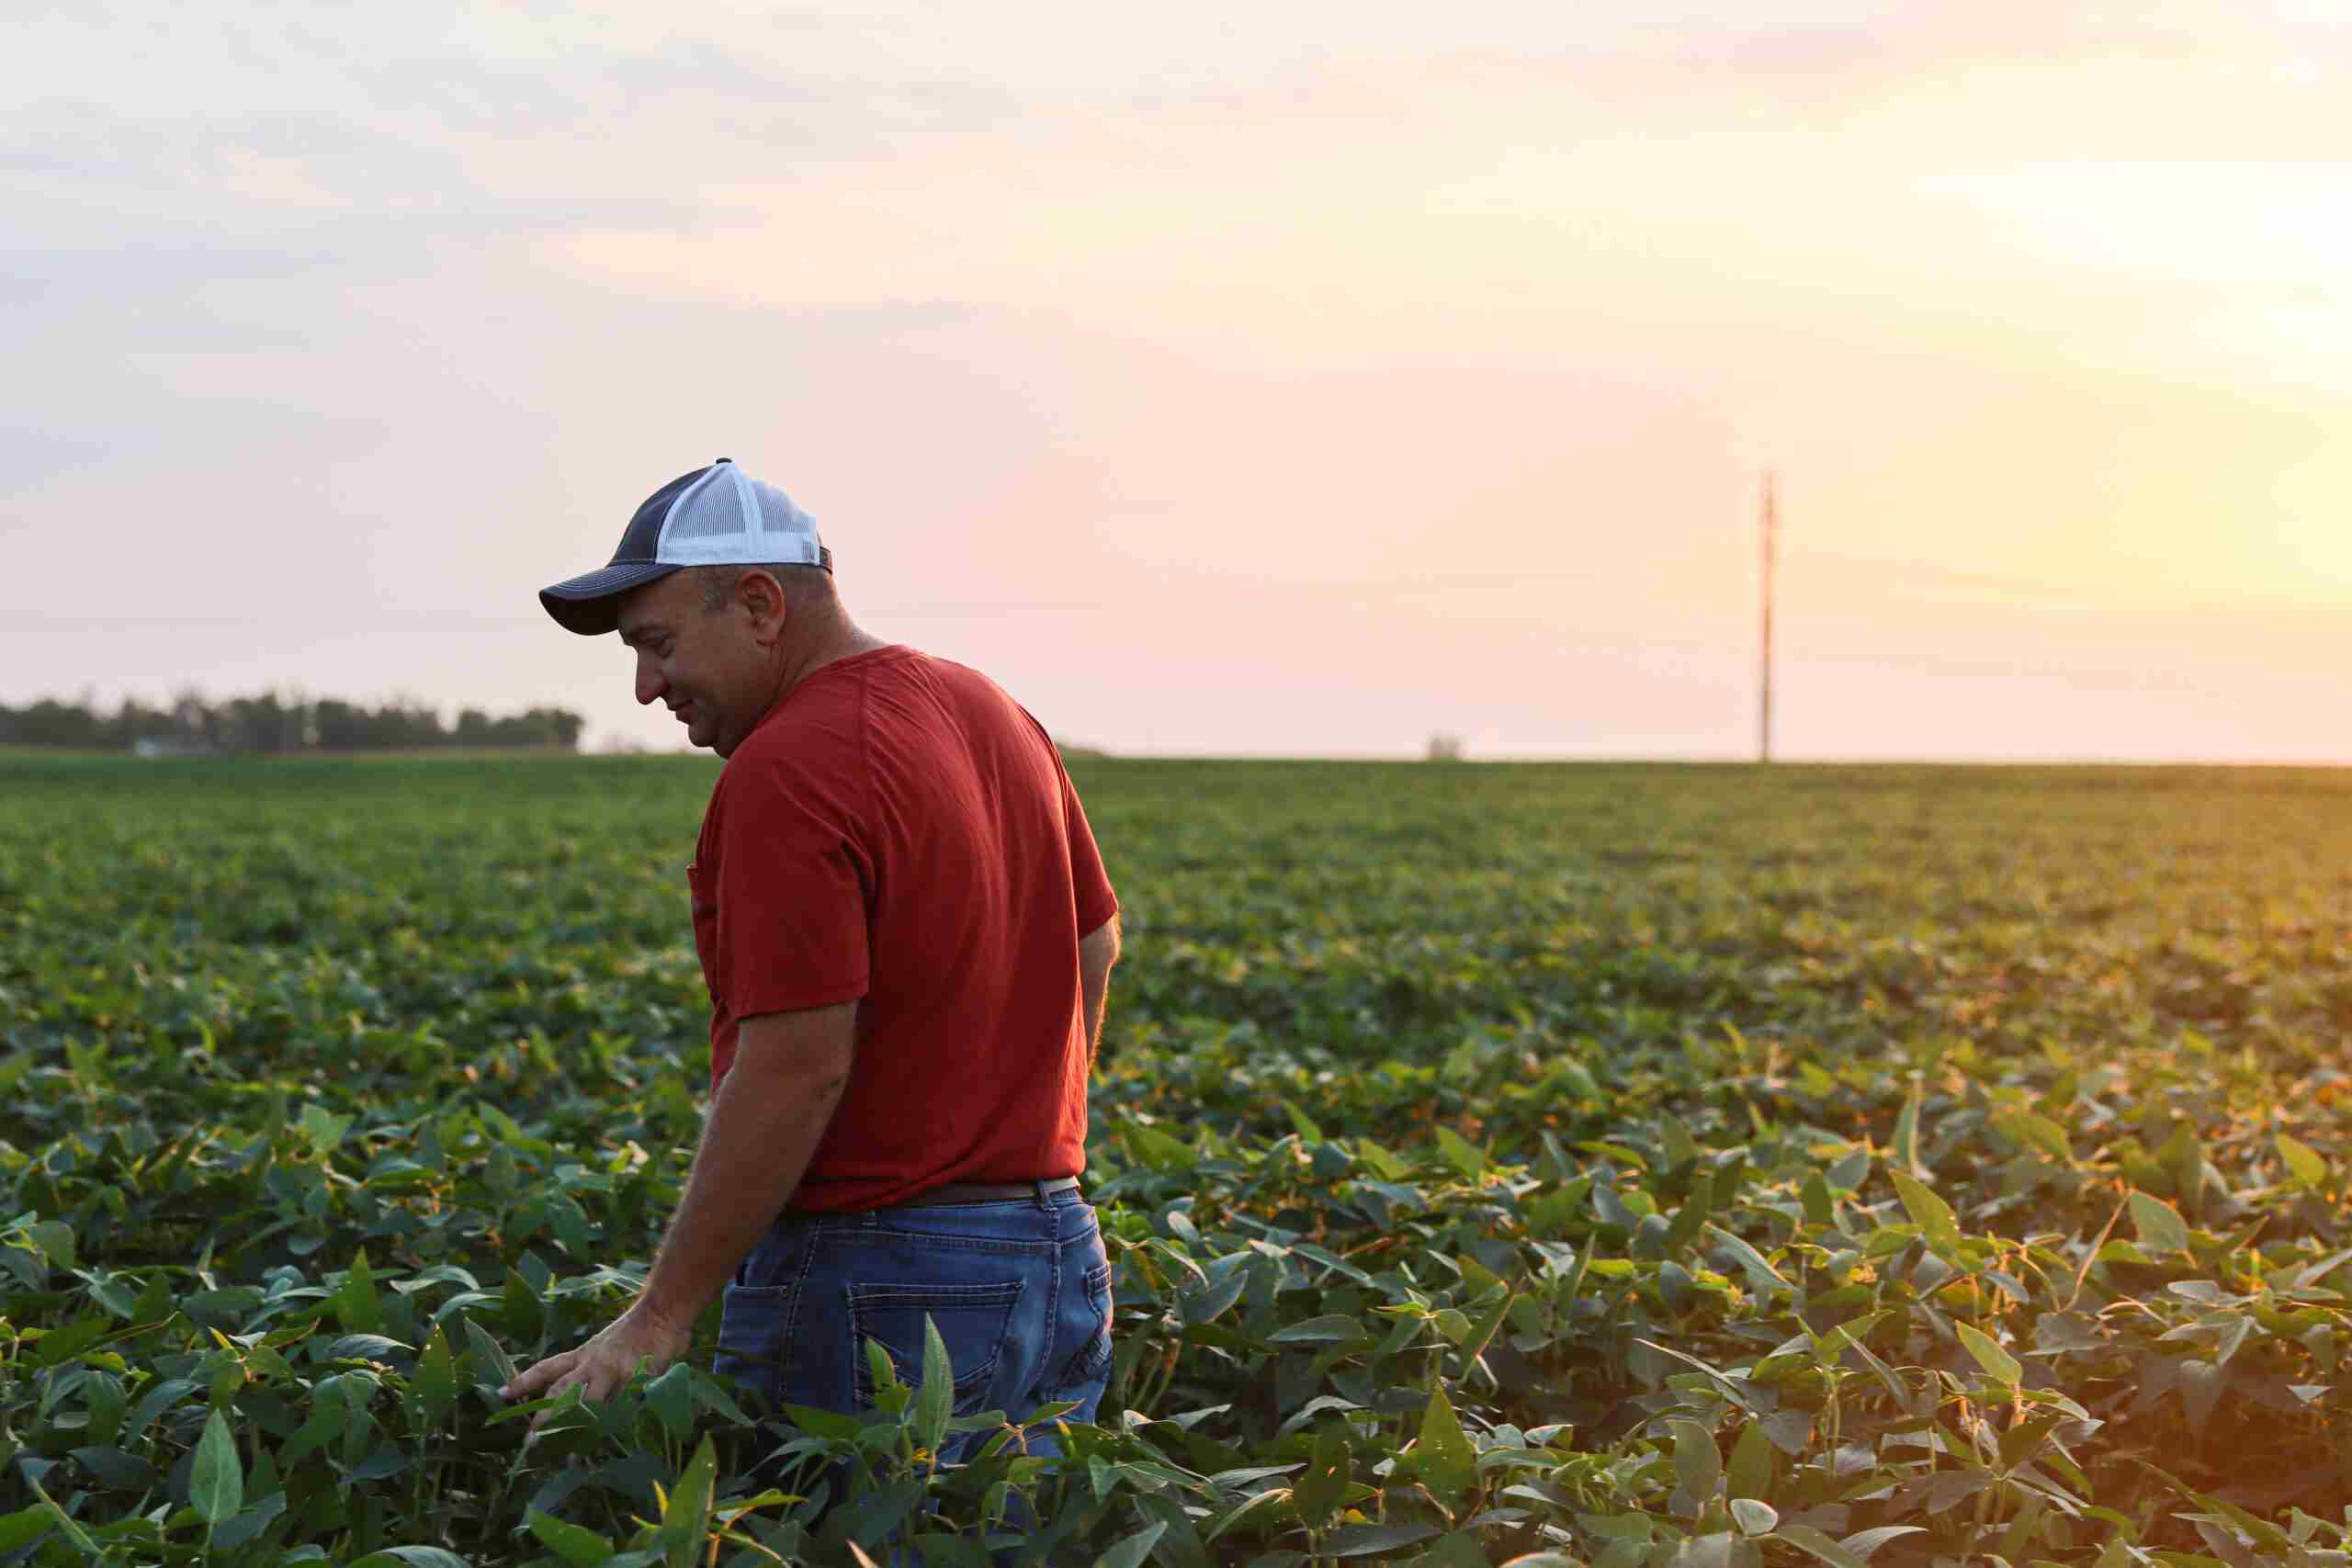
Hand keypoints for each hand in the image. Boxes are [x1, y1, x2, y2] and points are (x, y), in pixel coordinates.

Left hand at [500, 1303, 691, 1426]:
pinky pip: (623, 1407)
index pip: (546, 1368)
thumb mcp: (605, 1346)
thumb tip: (575, 1399)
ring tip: (569, 1456)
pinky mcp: (635, 1379)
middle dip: (544, 1419)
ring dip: (576, 1430)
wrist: (661, 1312)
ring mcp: (613, 1372)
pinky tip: (613, 1443)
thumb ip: (592, 1369)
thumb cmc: (636, 1329)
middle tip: (530, 1443)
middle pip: (560, 1393)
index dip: (523, 1381)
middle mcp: (592, 1364)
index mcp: (582, 1355)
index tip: (501, 1394)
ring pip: (587, 1405)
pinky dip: (617, 1426)